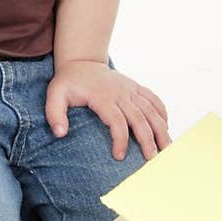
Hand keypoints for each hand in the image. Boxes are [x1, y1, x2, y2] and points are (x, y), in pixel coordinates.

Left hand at [45, 61, 170, 161]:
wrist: (82, 61)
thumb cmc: (68, 82)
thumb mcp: (55, 95)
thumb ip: (55, 114)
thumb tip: (60, 133)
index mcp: (102, 97)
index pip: (116, 120)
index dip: (120, 139)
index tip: (119, 157)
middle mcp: (120, 93)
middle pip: (139, 118)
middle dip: (147, 139)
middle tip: (151, 159)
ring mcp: (130, 89)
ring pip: (151, 110)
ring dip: (161, 129)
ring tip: (166, 149)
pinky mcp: (135, 87)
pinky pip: (153, 99)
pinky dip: (162, 113)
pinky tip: (166, 128)